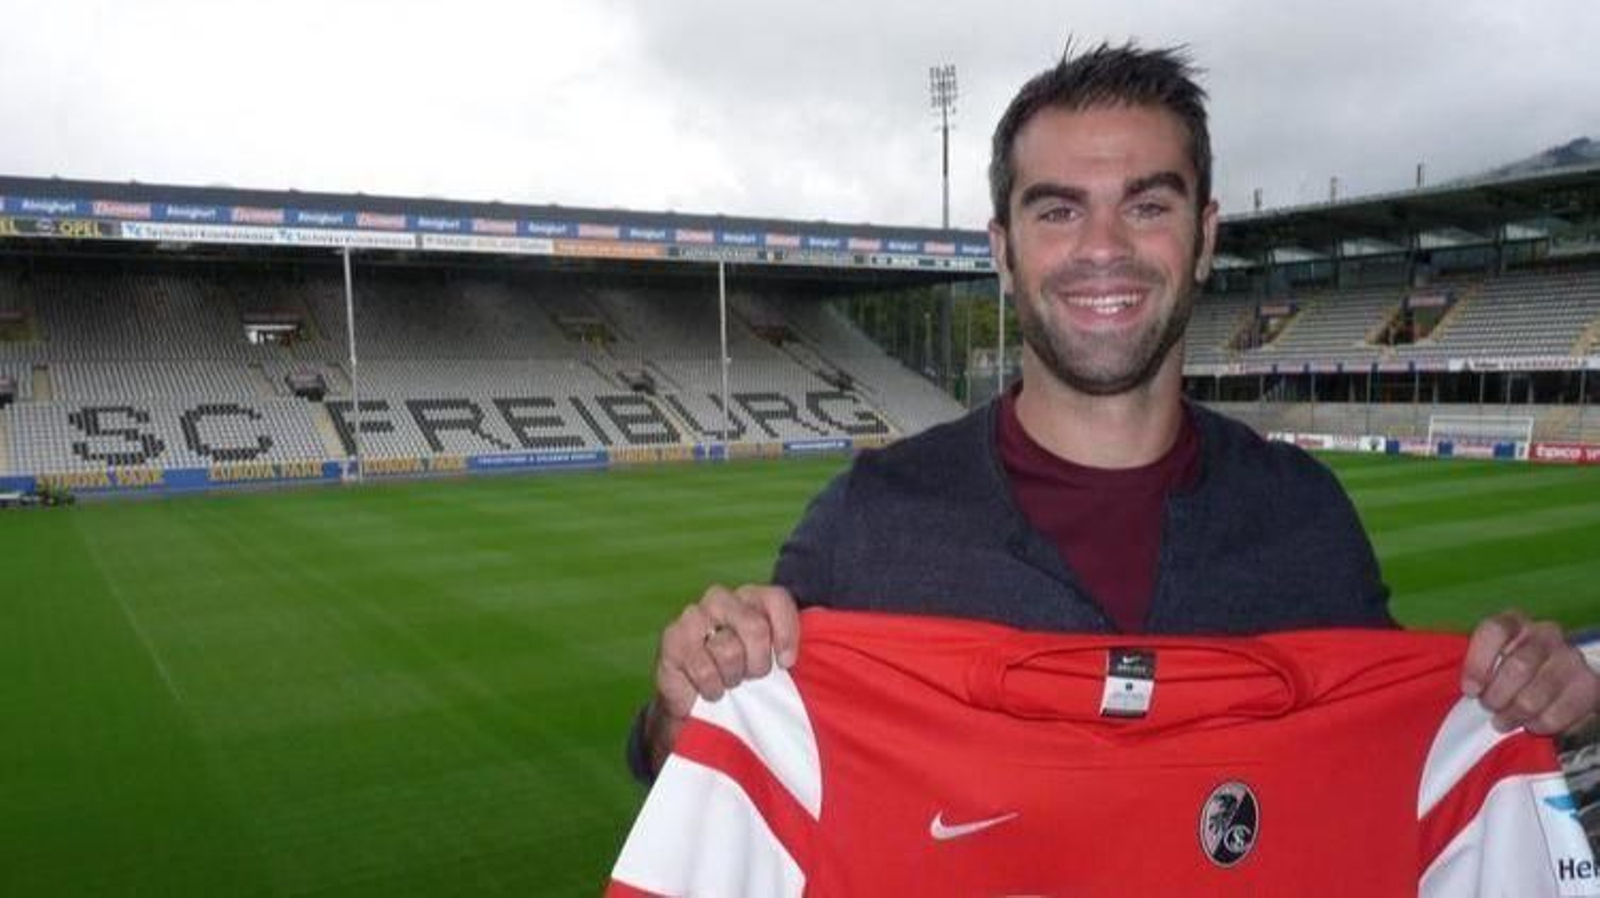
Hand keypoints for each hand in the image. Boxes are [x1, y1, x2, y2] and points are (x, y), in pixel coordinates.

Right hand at [642, 584, 800, 773]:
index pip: (776, 599)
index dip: (786, 633)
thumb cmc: (742, 677)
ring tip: (729, 682)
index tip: (786, 663)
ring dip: (733, 677)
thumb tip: (810, 647)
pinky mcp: (672, 638)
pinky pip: (703, 667)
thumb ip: (790, 648)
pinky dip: (712, 687)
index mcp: (750, 598)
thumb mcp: (773, 662)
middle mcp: (721, 599)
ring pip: (728, 649)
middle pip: (755, 626)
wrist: (698, 706)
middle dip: (758, 663)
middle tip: (752, 677)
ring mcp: (694, 615)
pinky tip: (712, 690)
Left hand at [1462, 610, 1599, 734]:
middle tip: (1489, 707)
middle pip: (1517, 666)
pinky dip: (1537, 725)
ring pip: (1533, 697)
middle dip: (1496, 696)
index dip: (1478, 664)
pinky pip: (1555, 715)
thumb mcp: (1491, 660)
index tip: (1471, 690)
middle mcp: (1546, 634)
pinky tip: (1531, 723)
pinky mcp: (1588, 686)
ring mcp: (1570, 658)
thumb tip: (1469, 690)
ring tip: (1504, 720)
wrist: (1562, 680)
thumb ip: (1478, 667)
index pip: (1494, 630)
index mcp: (1515, 622)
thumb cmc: (1512, 670)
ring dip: (1513, 715)